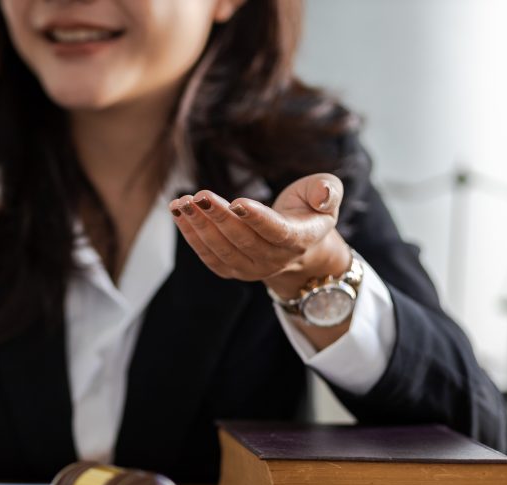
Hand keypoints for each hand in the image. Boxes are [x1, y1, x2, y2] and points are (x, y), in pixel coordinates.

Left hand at [169, 173, 351, 297]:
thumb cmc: (310, 210)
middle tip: (200, 196)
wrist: (299, 244)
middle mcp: (275, 260)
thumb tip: (325, 195)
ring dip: (199, 226)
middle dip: (219, 217)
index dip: (257, 218)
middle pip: (243, 240)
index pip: (276, 232)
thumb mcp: (327, 194)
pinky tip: (178, 213)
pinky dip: (191, 235)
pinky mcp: (231, 270)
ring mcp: (251, 269)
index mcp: (300, 240)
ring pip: (222, 250)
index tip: (237, 202)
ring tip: (182, 203)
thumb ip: (328, 191)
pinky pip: (208, 256)